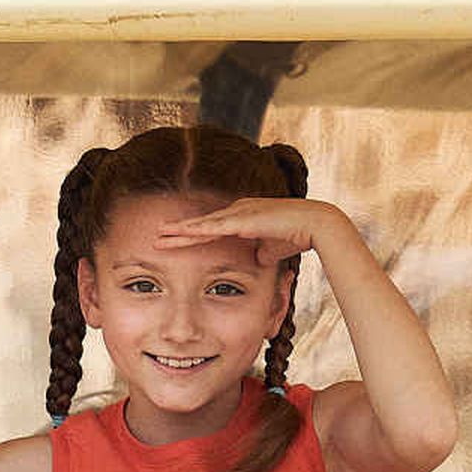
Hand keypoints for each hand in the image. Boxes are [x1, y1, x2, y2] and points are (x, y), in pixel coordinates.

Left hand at [150, 197, 337, 270]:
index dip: (191, 237)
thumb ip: (261, 253)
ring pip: (201, 224)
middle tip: (156, 237)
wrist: (315, 225)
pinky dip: (195, 231)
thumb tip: (256, 260)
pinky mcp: (241, 219)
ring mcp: (238, 213)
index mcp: (242, 218)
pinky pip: (212, 226)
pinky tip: (179, 233)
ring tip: (159, 236)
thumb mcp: (272, 249)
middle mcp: (236, 211)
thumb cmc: (296, 235)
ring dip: (179, 231)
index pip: (210, 230)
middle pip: (200, 225)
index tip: (173, 242)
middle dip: (178, 232)